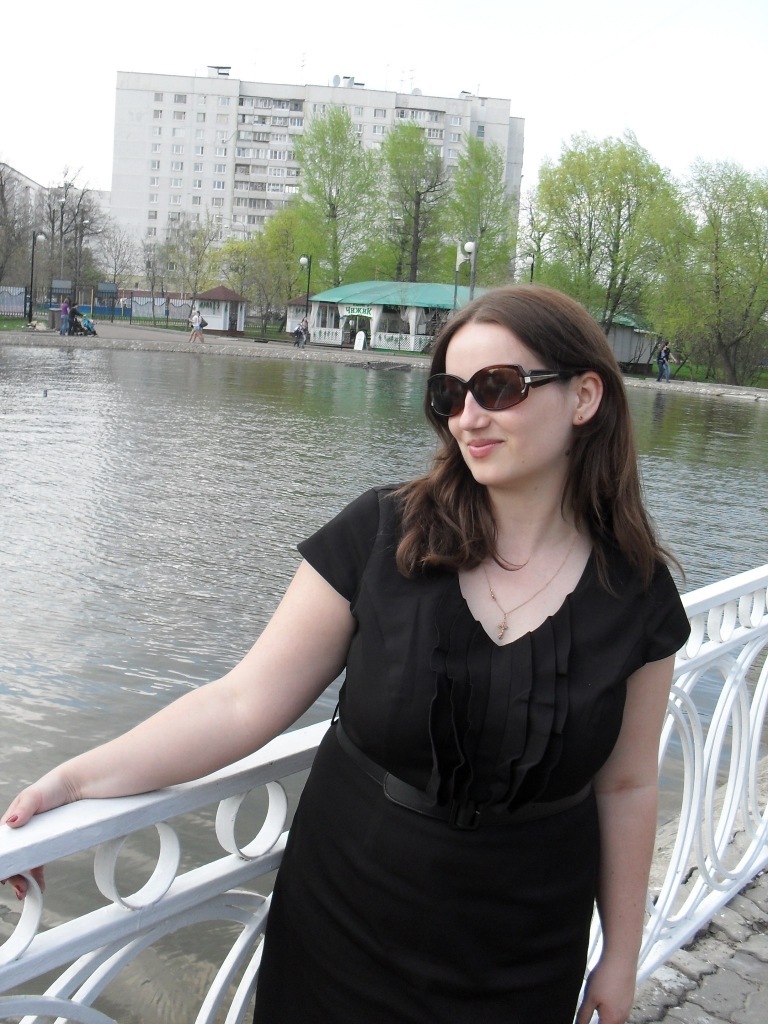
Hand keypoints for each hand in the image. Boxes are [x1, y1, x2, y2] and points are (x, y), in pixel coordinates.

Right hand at [1, 775, 72, 899]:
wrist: (80, 785)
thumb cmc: (54, 786)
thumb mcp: (35, 794)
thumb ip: (24, 807)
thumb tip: (12, 821)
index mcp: (11, 821)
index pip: (2, 847)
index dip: (2, 862)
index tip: (3, 876)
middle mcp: (20, 831)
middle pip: (11, 858)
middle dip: (12, 876)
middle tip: (20, 888)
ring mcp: (33, 838)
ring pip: (22, 863)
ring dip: (21, 880)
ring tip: (26, 891)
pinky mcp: (46, 842)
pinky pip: (37, 863)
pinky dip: (35, 876)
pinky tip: (38, 885)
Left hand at [576, 957, 635, 1023]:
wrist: (621, 958)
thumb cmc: (605, 977)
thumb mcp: (589, 997)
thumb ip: (583, 1015)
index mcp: (611, 1020)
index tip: (584, 1020)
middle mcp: (622, 1017)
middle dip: (598, 1021)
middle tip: (588, 1011)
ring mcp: (627, 1008)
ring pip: (614, 1019)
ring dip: (604, 1016)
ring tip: (596, 1002)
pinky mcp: (629, 998)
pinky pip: (618, 1010)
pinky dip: (610, 1008)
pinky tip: (605, 995)